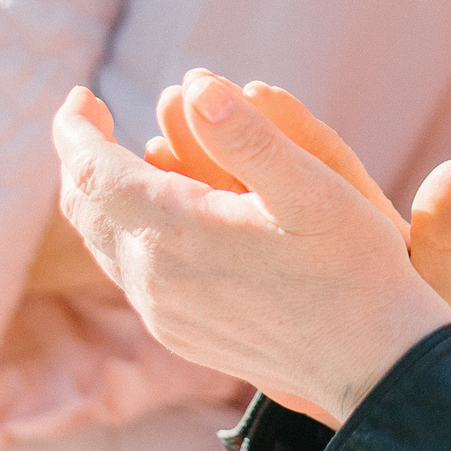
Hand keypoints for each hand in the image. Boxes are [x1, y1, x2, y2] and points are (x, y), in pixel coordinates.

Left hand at [53, 74, 450, 427]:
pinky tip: (159, 216)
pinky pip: (130, 274)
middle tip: (91, 115)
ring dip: (104, 195)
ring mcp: (163, 314)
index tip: (81, 95)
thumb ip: (249, 136)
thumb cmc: (353, 268)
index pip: (90, 171)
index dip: (76, 128)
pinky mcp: (181, 336)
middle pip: (85, 208)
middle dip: (81, 156)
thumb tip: (197, 87)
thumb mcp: (312, 188)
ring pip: (103, 244)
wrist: (375, 363)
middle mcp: (153, 279)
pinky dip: (127, 232)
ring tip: (121, 158)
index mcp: (174, 233)